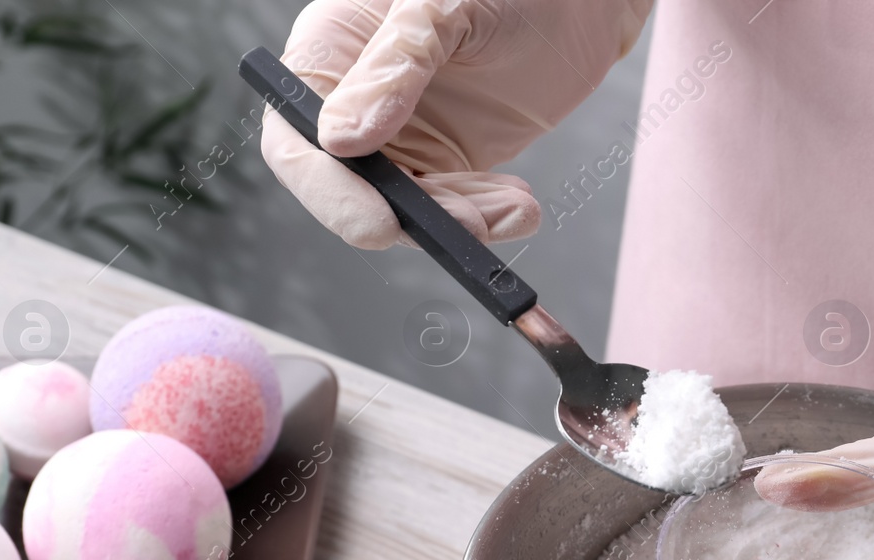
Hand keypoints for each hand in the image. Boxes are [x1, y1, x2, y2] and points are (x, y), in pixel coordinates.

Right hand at [261, 0, 649, 248]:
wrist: (576, 0)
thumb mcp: (445, 7)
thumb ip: (396, 67)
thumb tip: (340, 139)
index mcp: (331, 53)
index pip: (297, 141)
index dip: (329, 191)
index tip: (378, 223)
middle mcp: (355, 102)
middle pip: (349, 190)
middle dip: (409, 216)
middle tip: (468, 223)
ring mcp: (402, 137)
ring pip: (407, 210)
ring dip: (459, 221)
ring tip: (513, 205)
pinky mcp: (447, 160)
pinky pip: (452, 209)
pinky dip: (486, 218)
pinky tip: (519, 205)